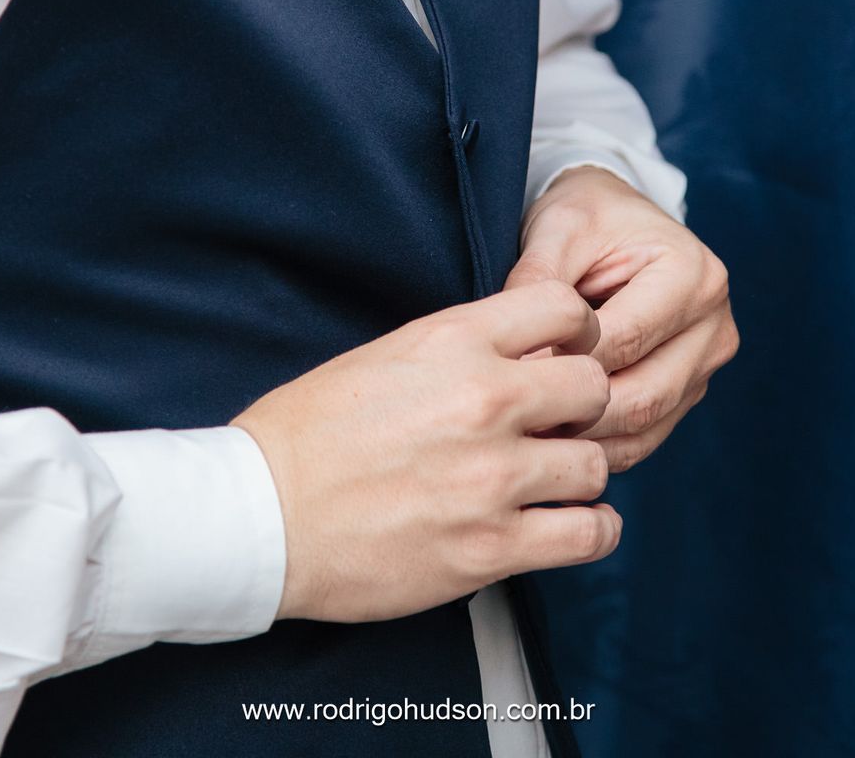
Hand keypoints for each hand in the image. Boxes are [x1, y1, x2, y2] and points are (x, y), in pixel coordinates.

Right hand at [230, 281, 619, 623]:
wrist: (257, 517)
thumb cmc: (305, 438)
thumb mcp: (383, 357)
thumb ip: (459, 350)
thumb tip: (519, 354)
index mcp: (453, 343)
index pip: (567, 307)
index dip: (577, 333)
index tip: (566, 356)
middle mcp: (484, 401)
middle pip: (595, 387)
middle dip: (581, 408)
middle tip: (556, 427)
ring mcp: (493, 478)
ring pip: (597, 464)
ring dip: (578, 475)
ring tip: (551, 483)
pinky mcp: (491, 548)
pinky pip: (589, 535)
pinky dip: (588, 531)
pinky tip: (564, 525)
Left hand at [507, 166, 738, 471]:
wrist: (612, 219)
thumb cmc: (584, 218)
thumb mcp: (556, 230)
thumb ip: (537, 284)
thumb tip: (520, 360)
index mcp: (693, 275)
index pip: (625, 340)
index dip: (565, 364)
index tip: (510, 378)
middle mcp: (713, 324)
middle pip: (644, 394)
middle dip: (577, 414)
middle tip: (515, 422)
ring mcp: (705, 364)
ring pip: (647, 426)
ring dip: (586, 441)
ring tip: (528, 438)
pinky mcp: (687, 391)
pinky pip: (645, 438)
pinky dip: (599, 447)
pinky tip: (553, 444)